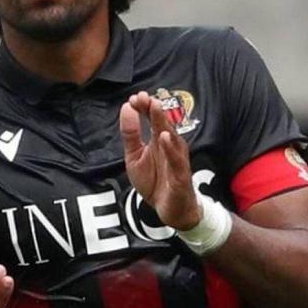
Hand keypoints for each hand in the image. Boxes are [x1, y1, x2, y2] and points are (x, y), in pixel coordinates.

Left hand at [119, 91, 200, 229]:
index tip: (134, 97)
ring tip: (155, 107)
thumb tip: (127, 108)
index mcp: (158, 139)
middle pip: (163, 122)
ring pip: (172, 137)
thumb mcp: (134, 157)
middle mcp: (170, 145)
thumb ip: (130, 135)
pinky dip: (171, 149)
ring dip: (164, 122)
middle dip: (153, 108)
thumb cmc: (155, 181)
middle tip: (143, 96)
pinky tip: (165, 138)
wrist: (170, 210)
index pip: (152, 117)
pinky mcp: (180, 176)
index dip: (144, 106)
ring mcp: (176, 159)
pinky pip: (177, 161)